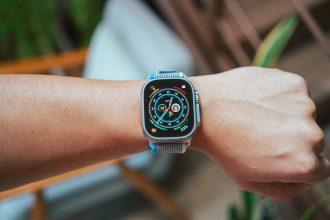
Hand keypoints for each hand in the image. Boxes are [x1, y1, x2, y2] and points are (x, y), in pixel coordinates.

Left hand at [192, 67, 329, 199]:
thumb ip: (286, 189)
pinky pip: (295, 95)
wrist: (204, 109)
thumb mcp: (252, 182)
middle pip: (313, 142)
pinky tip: (258, 101)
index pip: (320, 170)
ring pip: (303, 116)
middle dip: (292, 141)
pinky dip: (281, 98)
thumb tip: (305, 179)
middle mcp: (311, 134)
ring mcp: (304, 105)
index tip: (278, 155)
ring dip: (287, 118)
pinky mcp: (295, 83)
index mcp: (303, 164)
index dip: (297, 165)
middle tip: (262, 136)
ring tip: (256, 117)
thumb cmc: (225, 147)